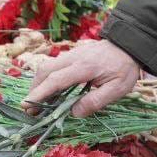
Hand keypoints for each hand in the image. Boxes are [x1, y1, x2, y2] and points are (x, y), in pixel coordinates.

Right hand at [23, 40, 140, 116]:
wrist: (129, 44)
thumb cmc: (125, 68)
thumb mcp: (117, 88)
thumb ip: (95, 101)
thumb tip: (73, 112)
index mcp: (84, 67)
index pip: (56, 80)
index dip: (40, 93)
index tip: (27, 105)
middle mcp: (74, 58)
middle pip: (45, 70)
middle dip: (34, 89)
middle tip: (30, 108)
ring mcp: (72, 54)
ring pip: (47, 66)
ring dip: (39, 83)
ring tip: (38, 102)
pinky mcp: (73, 54)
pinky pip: (54, 65)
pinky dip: (46, 78)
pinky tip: (50, 91)